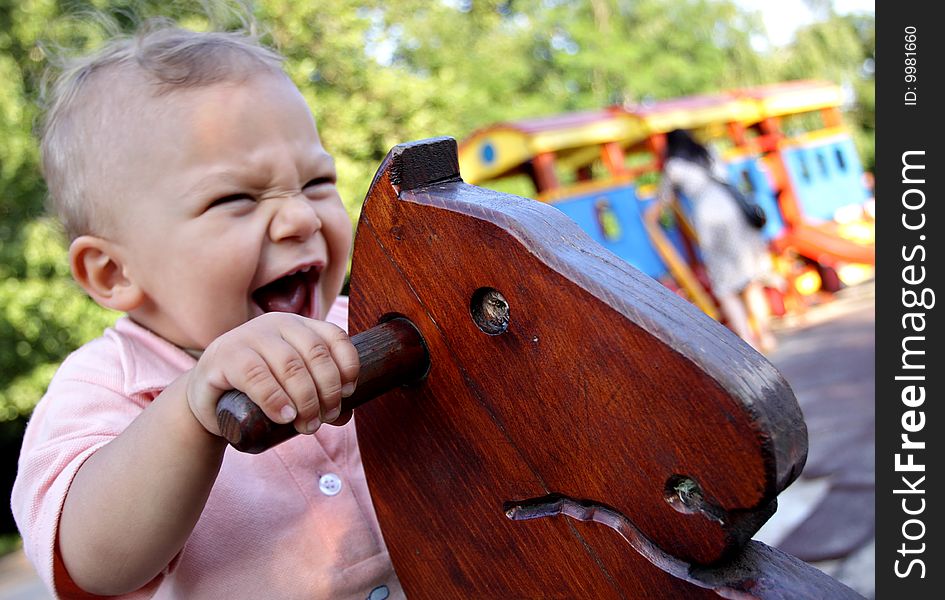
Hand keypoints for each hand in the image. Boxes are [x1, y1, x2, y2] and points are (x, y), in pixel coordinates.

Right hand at [186, 313, 358, 436]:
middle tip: (325, 418)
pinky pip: (256, 375)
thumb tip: (346, 414)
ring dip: (306, 399)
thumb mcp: (293, 390)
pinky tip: (285, 416)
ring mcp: (248, 336)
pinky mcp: (225, 356)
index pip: (334, 337)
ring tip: (308, 424)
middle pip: (316, 354)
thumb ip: (319, 396)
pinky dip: (276, 399)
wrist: (208, 400)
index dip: (347, 366)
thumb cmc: (257, 393)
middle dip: (328, 391)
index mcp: (297, 326)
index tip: (348, 394)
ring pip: (291, 365)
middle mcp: (275, 324)